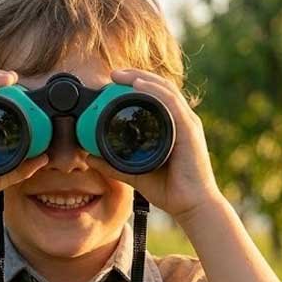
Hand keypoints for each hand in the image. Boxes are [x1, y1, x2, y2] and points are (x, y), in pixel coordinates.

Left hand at [85, 68, 223, 221]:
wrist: (192, 207)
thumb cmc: (170, 190)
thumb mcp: (135, 173)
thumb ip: (113, 165)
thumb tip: (90, 157)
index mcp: (173, 126)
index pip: (155, 97)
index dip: (136, 85)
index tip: (113, 83)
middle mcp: (182, 120)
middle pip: (160, 88)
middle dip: (136, 76)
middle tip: (113, 74)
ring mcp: (188, 124)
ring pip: (165, 90)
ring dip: (141, 78)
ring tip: (121, 75)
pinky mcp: (189, 131)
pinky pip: (171, 104)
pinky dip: (155, 91)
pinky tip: (139, 85)